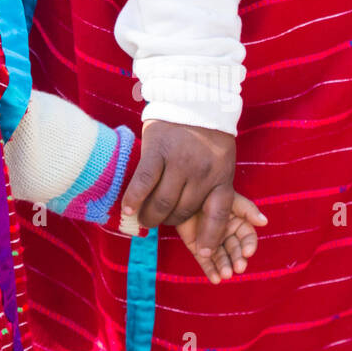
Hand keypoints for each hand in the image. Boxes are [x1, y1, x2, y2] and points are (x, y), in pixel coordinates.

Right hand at [120, 119, 236, 254]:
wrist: (192, 96)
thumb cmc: (208, 133)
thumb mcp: (223, 160)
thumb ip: (216, 185)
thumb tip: (213, 217)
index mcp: (222, 176)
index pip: (217, 215)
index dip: (210, 237)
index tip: (203, 254)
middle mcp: (202, 173)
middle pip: (184, 211)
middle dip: (170, 222)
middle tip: (159, 222)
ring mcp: (179, 161)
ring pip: (163, 202)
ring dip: (151, 216)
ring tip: (142, 219)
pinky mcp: (157, 150)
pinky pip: (144, 181)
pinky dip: (134, 198)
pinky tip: (127, 209)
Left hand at [176, 192, 266, 283]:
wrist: (182, 190)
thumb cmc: (209, 191)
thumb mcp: (229, 197)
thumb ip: (246, 210)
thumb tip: (264, 222)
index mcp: (238, 223)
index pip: (248, 237)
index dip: (249, 245)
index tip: (247, 252)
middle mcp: (227, 235)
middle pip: (235, 250)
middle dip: (237, 260)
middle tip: (238, 268)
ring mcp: (212, 242)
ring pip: (221, 258)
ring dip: (224, 267)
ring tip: (225, 275)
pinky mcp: (197, 248)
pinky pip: (204, 261)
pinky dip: (210, 270)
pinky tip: (215, 279)